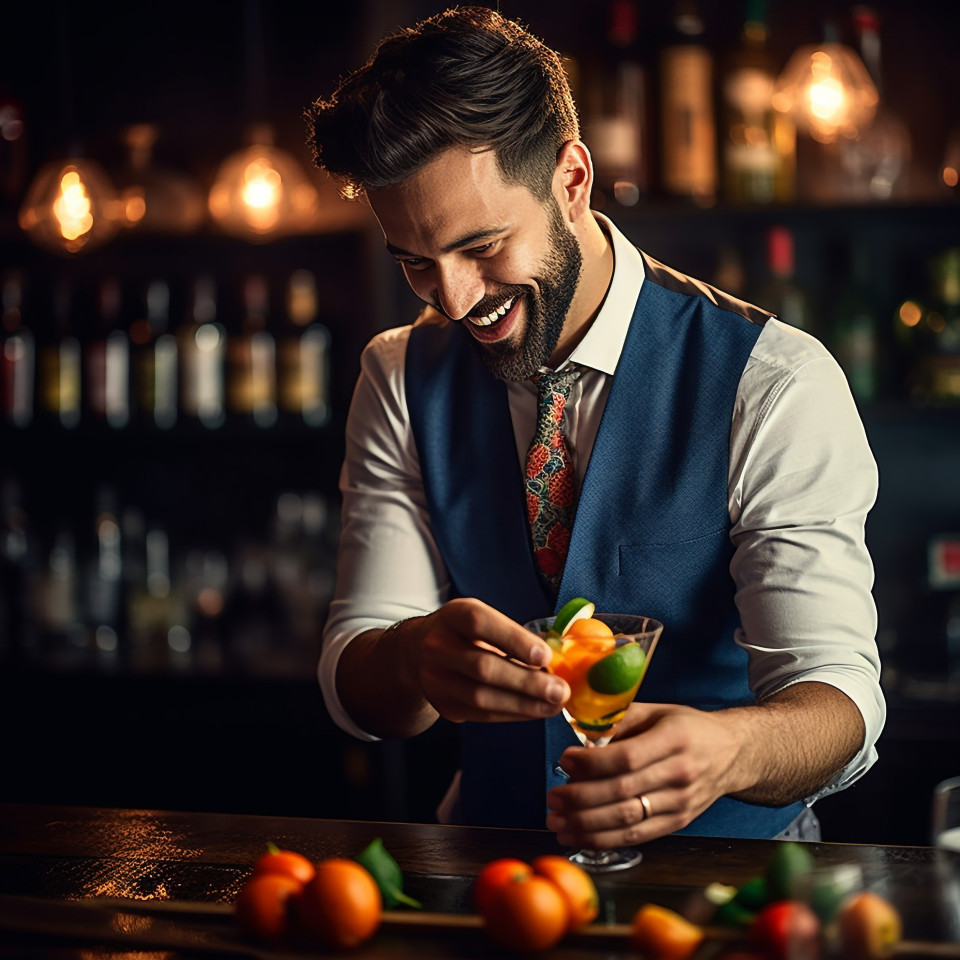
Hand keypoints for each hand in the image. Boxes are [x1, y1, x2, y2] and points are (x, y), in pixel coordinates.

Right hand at [401, 598, 569, 723]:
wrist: (419, 653)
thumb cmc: (465, 634)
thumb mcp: (484, 620)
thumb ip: (514, 636)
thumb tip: (557, 660)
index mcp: (453, 616)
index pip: (480, 623)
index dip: (514, 640)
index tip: (546, 656)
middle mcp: (437, 645)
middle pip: (482, 667)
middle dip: (526, 682)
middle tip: (559, 690)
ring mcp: (435, 678)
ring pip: (481, 697)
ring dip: (524, 704)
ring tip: (554, 705)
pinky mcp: (443, 704)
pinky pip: (481, 715)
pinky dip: (513, 714)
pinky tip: (535, 710)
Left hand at [544, 702, 744, 847]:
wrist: (732, 752)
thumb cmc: (688, 727)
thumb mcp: (656, 711)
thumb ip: (619, 720)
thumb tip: (579, 732)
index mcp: (674, 739)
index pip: (627, 758)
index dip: (592, 763)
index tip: (565, 760)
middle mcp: (680, 774)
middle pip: (623, 792)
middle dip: (580, 798)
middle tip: (552, 797)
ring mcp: (681, 803)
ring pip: (628, 820)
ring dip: (586, 825)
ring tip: (557, 821)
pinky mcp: (678, 823)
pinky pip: (638, 837)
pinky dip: (605, 840)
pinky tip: (579, 836)